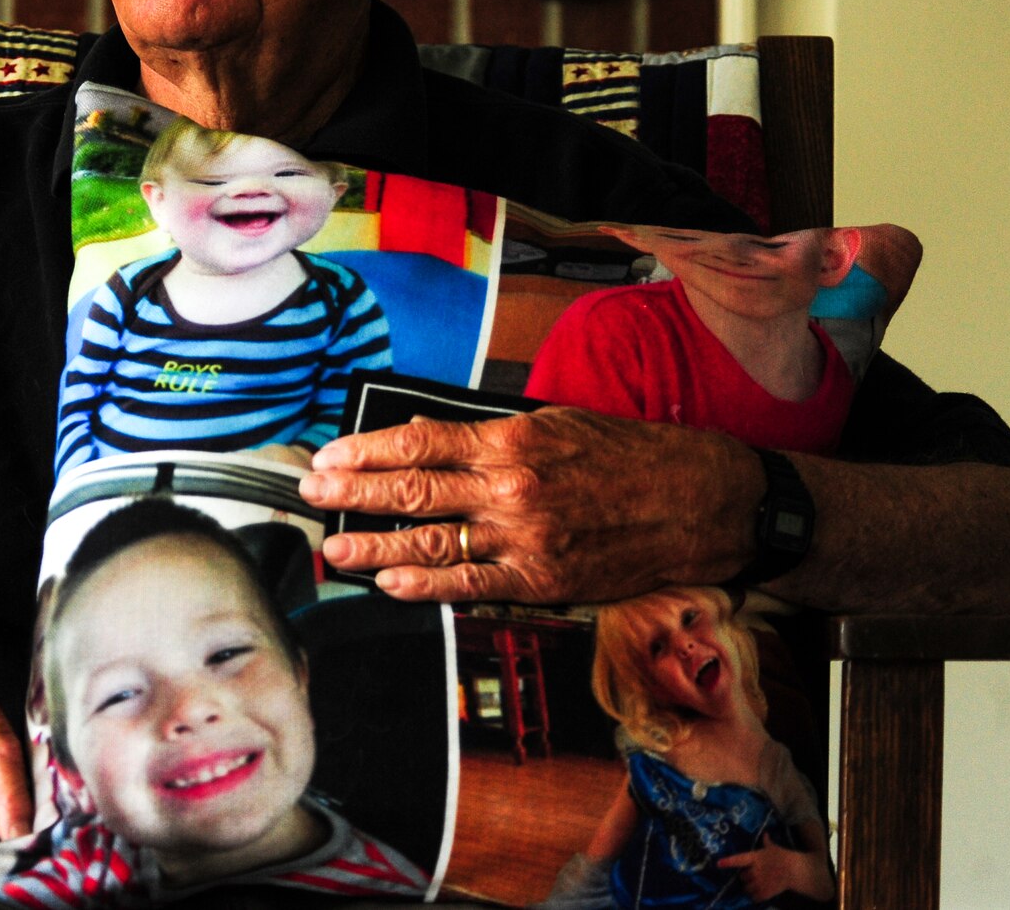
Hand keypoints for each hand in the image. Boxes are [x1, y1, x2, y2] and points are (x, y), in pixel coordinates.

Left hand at [298, 407, 763, 604]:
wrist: (698, 501)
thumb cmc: (627, 457)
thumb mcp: (554, 424)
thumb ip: (486, 436)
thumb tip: (421, 439)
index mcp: (511, 441)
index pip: (418, 443)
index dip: (365, 451)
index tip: (330, 456)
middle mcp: (511, 488)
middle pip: (413, 491)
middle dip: (353, 493)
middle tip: (311, 494)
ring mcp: (525, 538)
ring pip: (432, 542)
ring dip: (373, 546)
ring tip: (334, 547)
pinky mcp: (543, 581)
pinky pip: (471, 586)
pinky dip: (426, 585)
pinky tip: (390, 584)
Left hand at [717, 835, 830, 901]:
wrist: (795, 870)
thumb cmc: (783, 856)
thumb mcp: (773, 848)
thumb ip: (766, 842)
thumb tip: (765, 833)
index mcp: (754, 858)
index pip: (738, 860)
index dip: (728, 862)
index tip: (718, 864)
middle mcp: (755, 871)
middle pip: (742, 876)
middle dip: (746, 876)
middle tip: (752, 875)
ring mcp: (759, 882)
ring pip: (746, 888)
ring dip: (749, 887)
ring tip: (754, 885)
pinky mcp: (765, 892)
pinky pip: (754, 897)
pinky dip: (755, 896)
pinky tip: (758, 893)